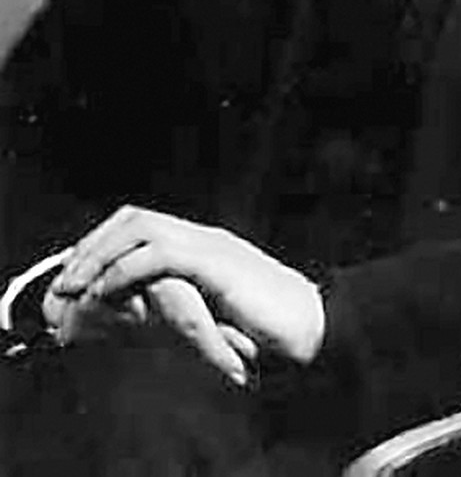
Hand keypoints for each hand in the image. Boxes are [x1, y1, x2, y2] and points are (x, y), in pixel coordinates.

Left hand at [47, 206, 325, 373]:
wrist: (311, 325)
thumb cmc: (269, 327)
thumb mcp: (216, 311)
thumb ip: (187, 304)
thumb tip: (147, 318)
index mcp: (202, 245)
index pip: (143, 224)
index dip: (104, 243)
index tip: (75, 274)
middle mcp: (203, 237)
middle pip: (136, 217)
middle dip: (94, 244)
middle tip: (65, 279)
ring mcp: (210, 246)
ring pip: (142, 228)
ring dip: (101, 255)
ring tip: (76, 285)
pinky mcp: (215, 264)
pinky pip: (160, 255)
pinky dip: (125, 271)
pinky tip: (107, 292)